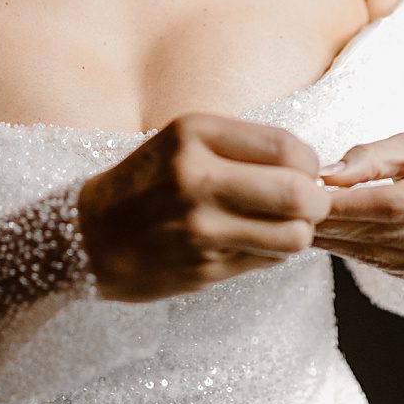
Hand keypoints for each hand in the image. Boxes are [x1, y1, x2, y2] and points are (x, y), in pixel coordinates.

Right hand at [75, 115, 329, 302]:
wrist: (86, 237)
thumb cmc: (147, 183)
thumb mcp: (186, 141)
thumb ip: (245, 146)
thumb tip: (313, 168)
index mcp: (195, 135)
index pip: (288, 147)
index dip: (310, 163)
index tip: (304, 171)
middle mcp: (196, 179)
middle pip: (299, 193)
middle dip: (316, 201)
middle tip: (310, 204)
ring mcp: (199, 228)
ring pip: (293, 235)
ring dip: (299, 232)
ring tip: (283, 226)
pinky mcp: (202, 268)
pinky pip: (267, 260)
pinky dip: (272, 253)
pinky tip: (252, 243)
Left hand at [315, 131, 403, 297]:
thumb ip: (374, 157)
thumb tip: (327, 177)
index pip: (398, 203)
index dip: (349, 204)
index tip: (310, 197)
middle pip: (391, 233)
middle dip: (338, 224)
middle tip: (297, 214)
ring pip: (388, 257)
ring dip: (342, 244)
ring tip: (308, 227)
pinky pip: (394, 270)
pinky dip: (360, 255)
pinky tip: (336, 241)